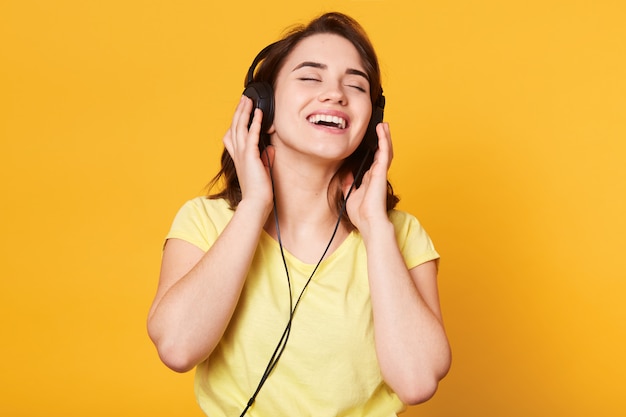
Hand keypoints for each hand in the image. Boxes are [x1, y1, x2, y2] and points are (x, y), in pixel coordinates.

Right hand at [222, 96, 274, 211]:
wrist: (256, 202)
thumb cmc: (259, 189)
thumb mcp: (263, 170)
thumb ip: (265, 157)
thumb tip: (270, 149)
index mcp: (239, 157)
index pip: (233, 134)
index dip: (236, 121)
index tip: (242, 110)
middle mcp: (238, 153)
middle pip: (235, 126)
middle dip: (240, 111)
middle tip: (244, 98)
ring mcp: (243, 154)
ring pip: (240, 127)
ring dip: (245, 112)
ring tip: (249, 100)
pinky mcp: (251, 156)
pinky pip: (252, 135)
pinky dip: (255, 123)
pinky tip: (259, 114)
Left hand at [342, 122, 392, 235]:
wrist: (367, 221)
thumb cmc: (361, 213)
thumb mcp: (350, 195)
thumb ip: (348, 183)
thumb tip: (345, 174)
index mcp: (370, 179)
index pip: (373, 160)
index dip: (374, 149)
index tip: (372, 139)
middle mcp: (376, 174)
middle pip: (381, 153)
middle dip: (381, 140)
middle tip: (381, 128)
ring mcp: (379, 172)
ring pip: (385, 150)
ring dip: (385, 136)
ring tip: (384, 125)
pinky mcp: (381, 171)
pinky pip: (384, 152)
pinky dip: (383, 140)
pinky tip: (382, 130)